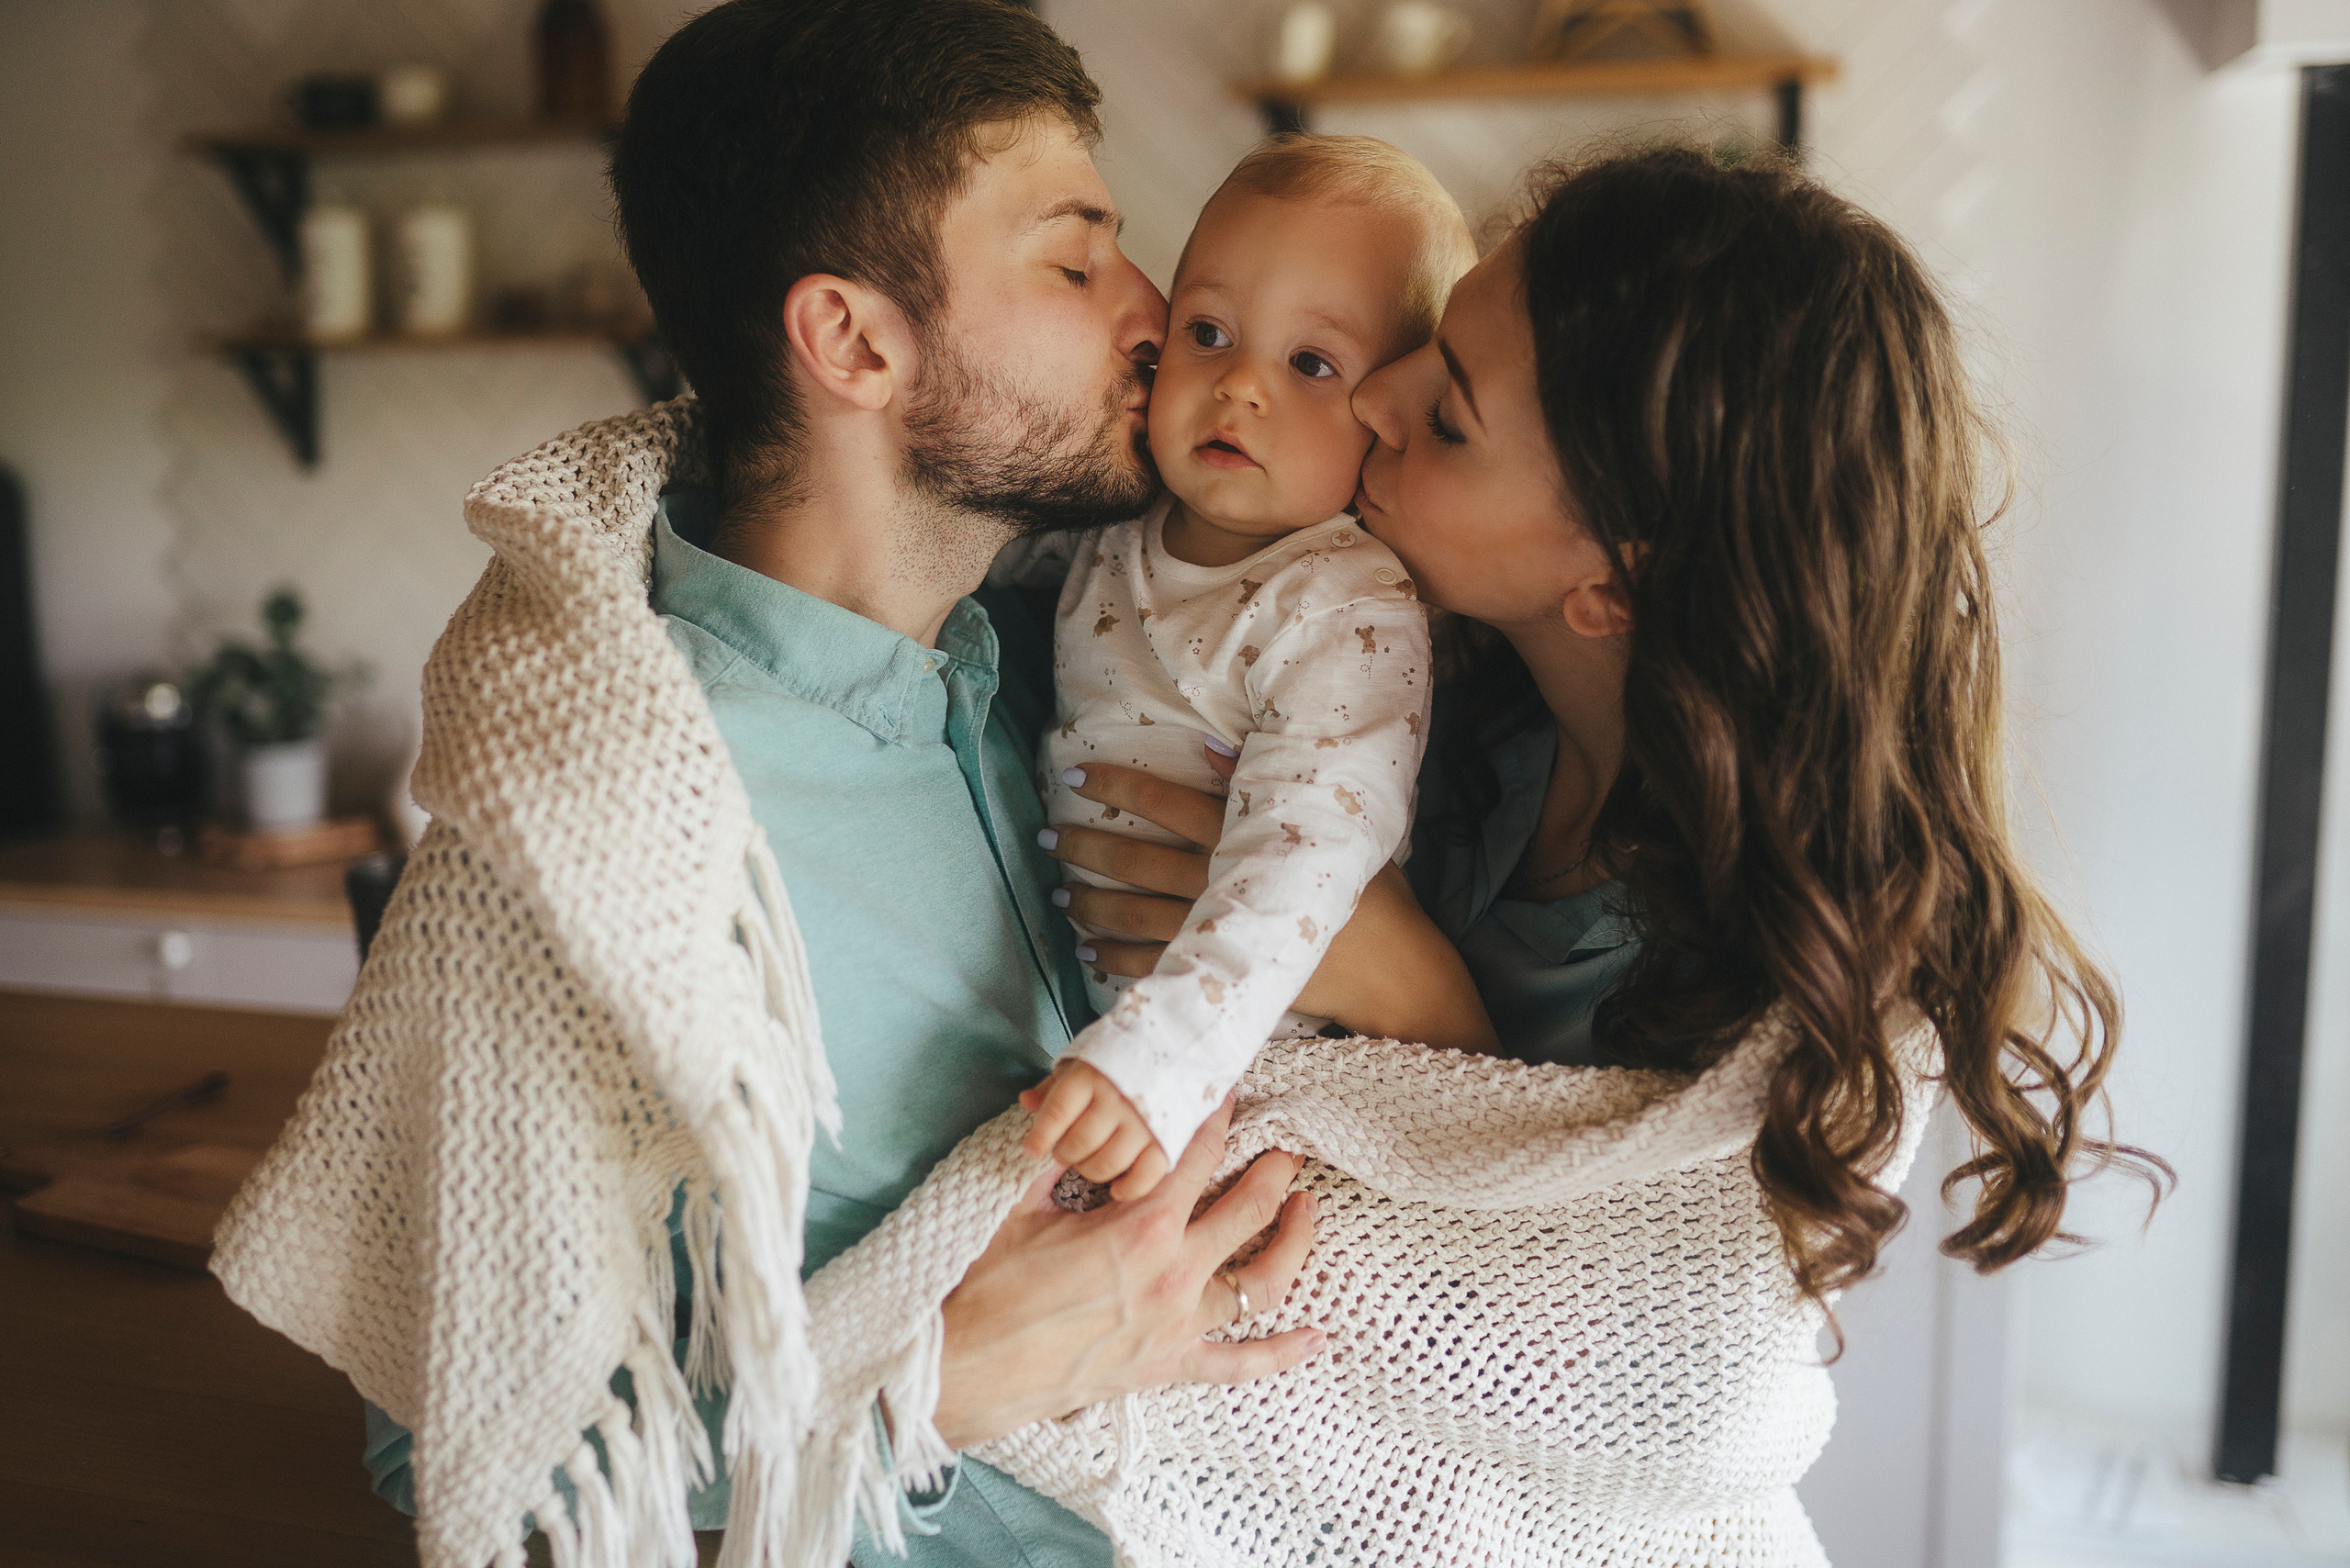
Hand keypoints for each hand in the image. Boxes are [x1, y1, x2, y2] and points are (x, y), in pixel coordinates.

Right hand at [932, 1097, 1321, 1448]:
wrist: (964, 1368)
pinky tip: (1317, 1337)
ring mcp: (1178, 1326)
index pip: (1196, 1158)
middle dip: (1273, 1174)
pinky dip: (1282, 1353)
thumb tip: (1062, 1118)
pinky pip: (1239, 1365)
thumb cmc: (987, 1288)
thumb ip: (1056, 1160)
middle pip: (1248, 1211)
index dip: (1218, 1121)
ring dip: (1293, 1242)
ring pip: (1264, 1283)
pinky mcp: (1168, 1367)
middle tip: (1286, 1153)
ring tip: (1306, 1211)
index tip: (1233, 1097)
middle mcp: (1174, 1274)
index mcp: (1140, 1226)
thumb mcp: (1021, 1205)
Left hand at [1018, 1059, 1171, 1198]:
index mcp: (1091, 1076)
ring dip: (1091, 1170)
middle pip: (1079, 1144)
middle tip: (1067, 1150)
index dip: (1040, 1137)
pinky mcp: (1168, 1139)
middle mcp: (1116, 1099)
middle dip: (1065, 1154)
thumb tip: (1026, 1101)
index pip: (1056, 1114)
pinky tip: (1118, 1188)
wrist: (1178, 1047)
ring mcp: (1143, 1121)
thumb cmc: (1122, 1059)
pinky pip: (1145, 1176)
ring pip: (1107, 1163)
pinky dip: (1129, 1188)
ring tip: (1090, 1162)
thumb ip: (1054, 1085)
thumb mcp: (1083, 1063)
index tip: (1032, 1150)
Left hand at [1044, 753, 1499, 1052]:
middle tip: (1047, 838)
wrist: (1390, 971)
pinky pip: (1150, 965)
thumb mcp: (1326, 827)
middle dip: (1084, 847)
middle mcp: (1218, 881)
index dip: (1117, 785)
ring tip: (1059, 896)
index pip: (1166, 801)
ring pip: (1131, 914)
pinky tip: (1087, 951)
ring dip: (1088, 905)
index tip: (1075, 774)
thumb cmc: (1367, 892)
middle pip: (1133, 858)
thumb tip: (1213, 747)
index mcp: (1242, 837)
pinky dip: (1114, 958)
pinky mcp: (1218, 972)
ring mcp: (1214, 930)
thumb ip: (1263, 788)